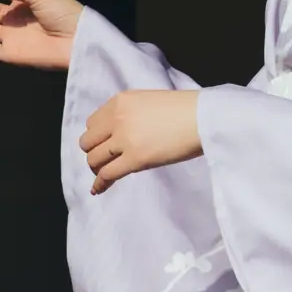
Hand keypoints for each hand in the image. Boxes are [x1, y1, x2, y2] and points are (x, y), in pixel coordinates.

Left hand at [82, 88, 203, 194]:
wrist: (203, 117)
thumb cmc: (185, 109)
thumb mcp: (149, 102)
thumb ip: (130, 114)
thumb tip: (120, 135)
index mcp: (120, 101)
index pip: (92, 123)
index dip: (97, 137)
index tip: (104, 145)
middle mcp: (116, 118)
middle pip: (88, 142)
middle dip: (94, 152)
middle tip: (105, 161)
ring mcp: (124, 139)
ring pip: (94, 159)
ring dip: (97, 168)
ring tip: (105, 174)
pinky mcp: (135, 159)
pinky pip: (107, 174)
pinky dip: (100, 184)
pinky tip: (98, 190)